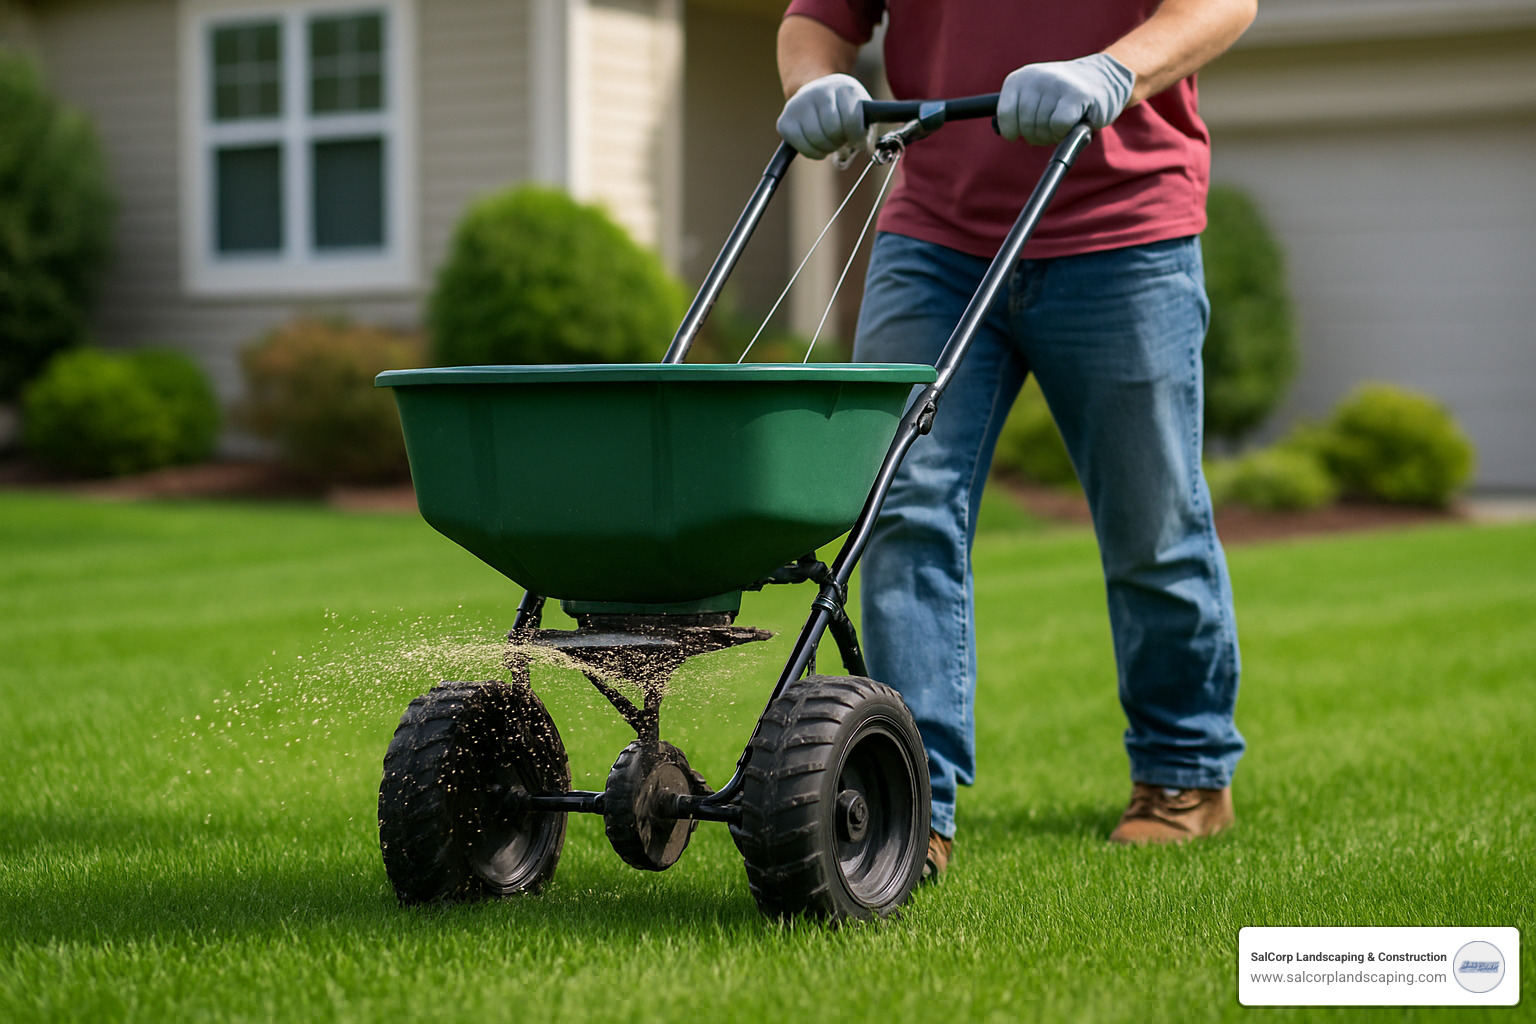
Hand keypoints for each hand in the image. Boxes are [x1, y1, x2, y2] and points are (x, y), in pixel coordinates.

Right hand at [776, 73, 870, 158]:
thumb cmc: (843, 107)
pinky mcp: (785, 120)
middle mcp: (819, 91)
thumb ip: (865, 125)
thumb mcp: (859, 109)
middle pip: (832, 130)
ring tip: (830, 141)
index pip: (851, 119)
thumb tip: (861, 145)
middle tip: (840, 138)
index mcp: (843, 87)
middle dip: (840, 141)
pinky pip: (802, 146)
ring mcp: (799, 104)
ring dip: (827, 148)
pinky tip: (817, 146)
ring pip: (817, 139)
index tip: (856, 140)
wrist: (816, 92)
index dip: (856, 137)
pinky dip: (813, 152)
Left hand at [996, 53, 1134, 144]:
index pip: (1005, 115)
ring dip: (1053, 134)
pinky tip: (1074, 121)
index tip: (1025, 130)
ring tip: (1065, 121)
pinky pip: (1060, 126)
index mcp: (1020, 79)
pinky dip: (1065, 131)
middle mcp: (1036, 77)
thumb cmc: (1065, 96)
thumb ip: (1017, 113)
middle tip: (1052, 125)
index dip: (1014, 131)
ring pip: (1042, 127)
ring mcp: (1057, 84)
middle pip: (1025, 126)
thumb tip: (1008, 135)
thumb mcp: (1034, 98)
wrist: (1105, 77)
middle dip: (1038, 135)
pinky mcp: (1077, 94)